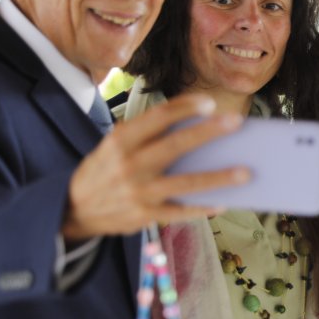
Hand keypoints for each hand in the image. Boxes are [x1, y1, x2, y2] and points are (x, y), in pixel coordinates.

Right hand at [63, 93, 248, 239]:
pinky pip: (180, 212)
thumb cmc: (104, 170)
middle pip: (175, 145)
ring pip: (185, 183)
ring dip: (218, 178)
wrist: (72, 209)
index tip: (209, 102)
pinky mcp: (144, 216)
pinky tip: (222, 202)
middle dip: (208, 132)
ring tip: (246, 172)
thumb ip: (145, 136)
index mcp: (120, 141)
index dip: (184, 108)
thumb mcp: (113, 146)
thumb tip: (194, 128)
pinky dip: (202, 208)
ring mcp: (138, 192)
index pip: (156, 117)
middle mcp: (129, 164)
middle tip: (236, 121)